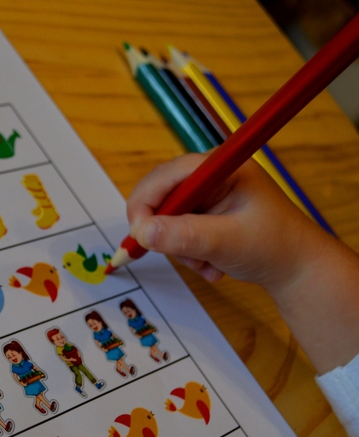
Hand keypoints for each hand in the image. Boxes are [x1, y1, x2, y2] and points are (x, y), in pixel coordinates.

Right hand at [127, 152, 321, 291]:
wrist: (298, 269)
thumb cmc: (275, 248)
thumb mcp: (228, 243)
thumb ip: (185, 236)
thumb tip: (142, 232)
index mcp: (222, 167)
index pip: (167, 175)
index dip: (146, 203)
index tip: (139, 235)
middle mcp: (210, 175)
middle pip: (160, 195)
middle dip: (164, 230)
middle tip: (178, 255)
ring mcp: (206, 194)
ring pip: (165, 217)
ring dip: (178, 247)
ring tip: (206, 263)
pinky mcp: (204, 212)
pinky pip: (176, 230)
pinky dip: (186, 251)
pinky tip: (210, 263)